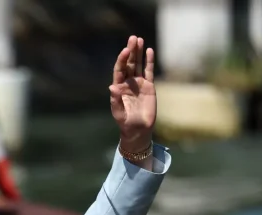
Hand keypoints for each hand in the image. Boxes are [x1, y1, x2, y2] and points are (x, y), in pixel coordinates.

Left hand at [110, 35, 155, 149]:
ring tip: (139, 39)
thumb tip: (112, 87)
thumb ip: (115, 100)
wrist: (138, 130)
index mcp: (118, 88)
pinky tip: (149, 50)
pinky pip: (149, 71)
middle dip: (131, 51)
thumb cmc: (126, 123)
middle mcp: (128, 83)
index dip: (122, 59)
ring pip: (138, 64)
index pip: (120, 70)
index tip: (125, 50)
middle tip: (133, 38)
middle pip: (129, 64)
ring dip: (138, 52)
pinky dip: (149, 61)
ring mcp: (138, 83)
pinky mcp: (149, 86)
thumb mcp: (119, 113)